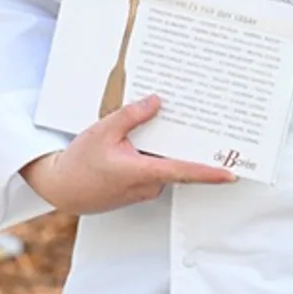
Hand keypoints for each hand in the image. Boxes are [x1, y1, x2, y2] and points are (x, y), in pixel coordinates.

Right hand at [20, 95, 237, 214]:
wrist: (61, 189)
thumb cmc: (79, 164)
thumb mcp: (103, 131)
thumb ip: (131, 116)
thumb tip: (156, 102)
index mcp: (141, 172)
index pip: (183, 172)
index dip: (209, 173)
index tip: (231, 173)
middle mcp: (148, 185)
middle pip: (177, 163)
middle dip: (190, 147)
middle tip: (206, 129)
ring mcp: (144, 191)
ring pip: (165, 166)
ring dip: (167, 150)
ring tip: (164, 124)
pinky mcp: (139, 191)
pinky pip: (155, 171)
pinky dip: (155, 157)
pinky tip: (145, 142)